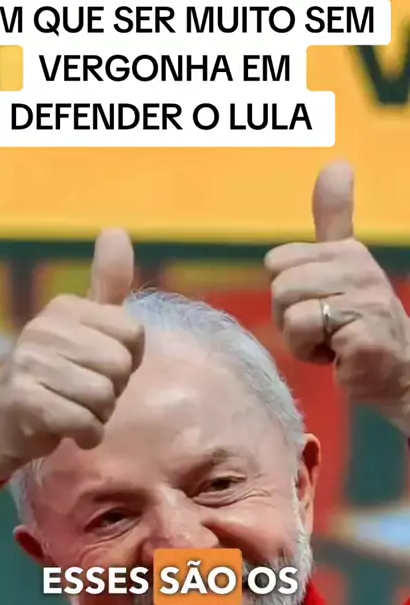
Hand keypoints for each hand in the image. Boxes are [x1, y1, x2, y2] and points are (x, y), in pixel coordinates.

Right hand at [0, 230, 143, 478]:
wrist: (3, 422)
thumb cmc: (56, 375)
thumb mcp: (84, 328)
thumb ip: (106, 286)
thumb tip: (116, 230)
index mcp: (66, 307)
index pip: (134, 333)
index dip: (128, 360)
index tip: (100, 367)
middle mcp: (44, 327)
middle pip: (121, 366)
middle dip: (113, 390)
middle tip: (85, 392)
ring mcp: (30, 362)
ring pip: (103, 396)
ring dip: (99, 415)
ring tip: (76, 409)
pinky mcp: (24, 399)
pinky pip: (84, 422)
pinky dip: (88, 434)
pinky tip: (72, 430)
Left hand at [265, 162, 409, 431]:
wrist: (398, 373)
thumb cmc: (360, 323)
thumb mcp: (345, 266)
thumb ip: (335, 219)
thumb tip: (336, 163)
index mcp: (347, 251)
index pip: (276, 263)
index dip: (286, 293)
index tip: (317, 306)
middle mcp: (359, 268)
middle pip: (279, 287)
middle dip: (289, 318)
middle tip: (323, 329)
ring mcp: (365, 301)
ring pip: (289, 312)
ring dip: (300, 339)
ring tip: (331, 342)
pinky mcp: (363, 334)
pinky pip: (305, 334)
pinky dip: (314, 355)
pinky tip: (339, 357)